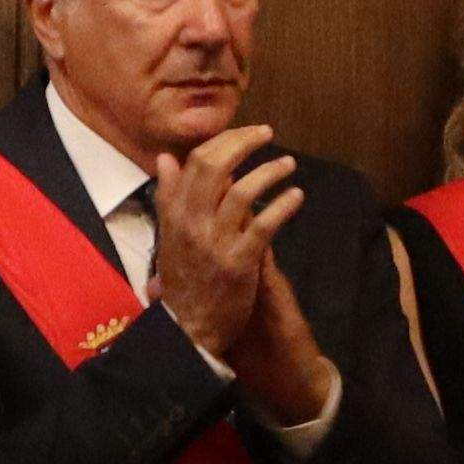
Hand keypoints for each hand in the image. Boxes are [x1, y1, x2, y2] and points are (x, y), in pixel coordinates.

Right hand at [148, 118, 311, 381]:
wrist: (187, 329)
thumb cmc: (183, 280)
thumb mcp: (168, 236)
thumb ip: (169, 196)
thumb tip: (167, 159)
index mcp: (174, 214)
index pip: (196, 162)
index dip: (223, 141)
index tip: (245, 134)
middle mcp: (191, 223)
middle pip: (215, 167)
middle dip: (244, 143)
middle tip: (267, 134)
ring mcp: (214, 242)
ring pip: (241, 191)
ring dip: (269, 171)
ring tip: (288, 164)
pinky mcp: (238, 263)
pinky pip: (263, 225)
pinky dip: (282, 206)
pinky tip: (296, 196)